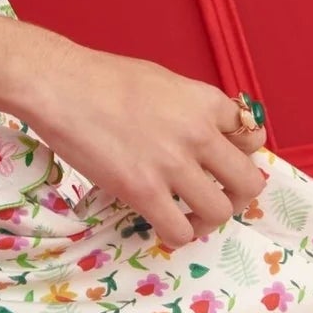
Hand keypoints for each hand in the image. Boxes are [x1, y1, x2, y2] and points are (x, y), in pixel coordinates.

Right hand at [14, 31, 268, 249]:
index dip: (241, 154)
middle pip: (248, 182)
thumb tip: (202, 132)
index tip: (222, 162)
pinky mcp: (143, 191)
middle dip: (235, 195)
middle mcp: (199, 134)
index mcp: (206, 102)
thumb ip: (189, 108)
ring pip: (219, 212)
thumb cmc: (101, 77)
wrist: (59, 85)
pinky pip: (179, 231)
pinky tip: (162, 224)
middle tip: (214, 197)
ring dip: (206, 220)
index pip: (253, 137)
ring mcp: (172, 165)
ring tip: (187, 216)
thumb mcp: (161, 80)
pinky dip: (176, 234)